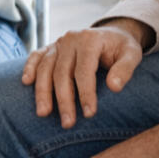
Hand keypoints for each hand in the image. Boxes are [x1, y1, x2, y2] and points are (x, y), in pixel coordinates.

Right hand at [22, 19, 152, 126]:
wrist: (111, 34)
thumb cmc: (122, 48)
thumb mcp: (132, 54)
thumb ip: (125, 69)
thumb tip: (114, 87)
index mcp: (90, 39)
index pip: (84, 70)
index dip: (86, 93)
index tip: (89, 114)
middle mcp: (71, 39)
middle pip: (62, 72)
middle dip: (64, 99)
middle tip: (67, 123)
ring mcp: (58, 42)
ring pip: (45, 67)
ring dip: (43, 91)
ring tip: (43, 113)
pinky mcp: (50, 47)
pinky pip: (36, 56)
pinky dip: (29, 68)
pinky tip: (26, 83)